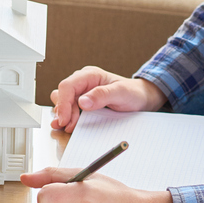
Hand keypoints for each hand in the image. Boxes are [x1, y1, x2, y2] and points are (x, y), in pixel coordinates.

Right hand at [49, 66, 166, 131]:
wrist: (141, 99)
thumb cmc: (133, 93)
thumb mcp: (121, 93)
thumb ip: (102, 95)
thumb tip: (82, 102)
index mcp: (90, 75)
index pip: (67, 86)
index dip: (63, 104)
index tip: (64, 120)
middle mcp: (83, 82)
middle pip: (62, 95)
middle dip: (63, 112)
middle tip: (69, 127)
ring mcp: (81, 92)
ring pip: (62, 101)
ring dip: (63, 114)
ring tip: (68, 126)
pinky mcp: (82, 102)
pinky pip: (68, 108)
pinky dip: (67, 117)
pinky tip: (70, 125)